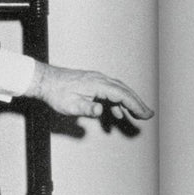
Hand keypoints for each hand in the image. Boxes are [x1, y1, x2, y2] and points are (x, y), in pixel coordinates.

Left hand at [28, 63, 153, 120]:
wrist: (45, 80)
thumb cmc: (56, 93)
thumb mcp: (70, 105)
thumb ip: (87, 108)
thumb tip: (100, 110)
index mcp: (97, 84)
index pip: (121, 95)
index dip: (135, 105)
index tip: (145, 114)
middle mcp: (100, 79)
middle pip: (124, 91)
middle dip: (137, 103)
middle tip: (148, 115)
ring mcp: (97, 80)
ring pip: (118, 90)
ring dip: (129, 102)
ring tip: (138, 114)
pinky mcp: (92, 83)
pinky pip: (109, 92)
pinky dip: (117, 102)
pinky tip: (117, 113)